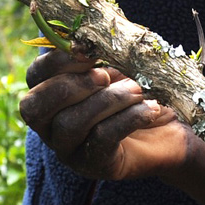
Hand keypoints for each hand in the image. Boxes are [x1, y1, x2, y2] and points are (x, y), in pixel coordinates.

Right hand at [19, 48, 191, 181]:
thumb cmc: (138, 92)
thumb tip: (96, 39)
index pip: (35, 76)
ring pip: (70, 124)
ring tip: (137, 90)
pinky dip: (128, 118)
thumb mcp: (120, 66)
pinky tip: (149, 108)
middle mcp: (51, 125)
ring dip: (107, 101)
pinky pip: (101, 140)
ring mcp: (69, 148)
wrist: (169, 130)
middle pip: (35, 106)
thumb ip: (103, 52)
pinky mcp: (95, 165)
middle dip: (70, 85)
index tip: (88, 50)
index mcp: (50, 93)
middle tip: (104, 76)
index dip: (56, 61)